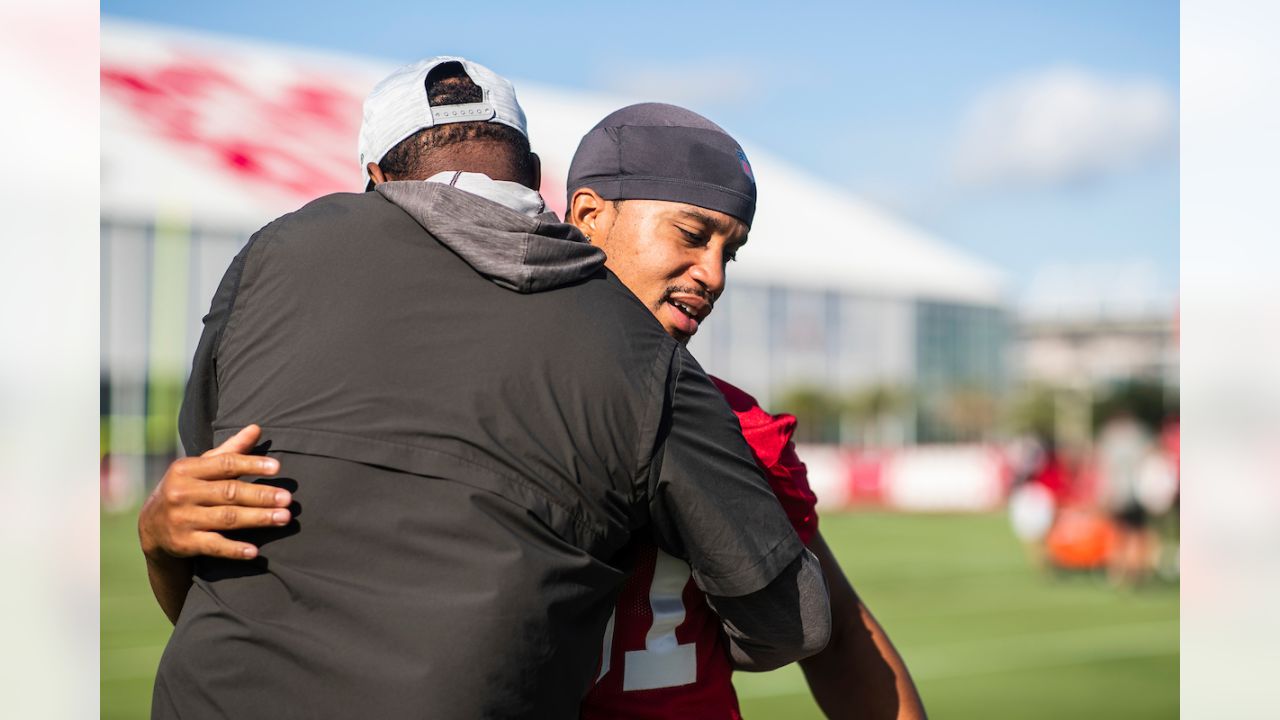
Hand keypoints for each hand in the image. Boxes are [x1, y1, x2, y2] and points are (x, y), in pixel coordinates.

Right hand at [138, 425, 289, 561]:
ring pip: (226, 518)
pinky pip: (213, 546)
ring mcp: (182, 519)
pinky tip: (254, 551)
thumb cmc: (186, 489)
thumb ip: (230, 450)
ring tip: (284, 518)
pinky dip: (234, 549)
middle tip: (288, 498)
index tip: (277, 467)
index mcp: (186, 469)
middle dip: (261, 495)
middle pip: (229, 493)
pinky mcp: (184, 543)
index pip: (224, 464)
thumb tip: (257, 428)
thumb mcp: (200, 468)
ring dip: (258, 518)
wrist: (151, 527)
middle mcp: (181, 493)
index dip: (251, 464)